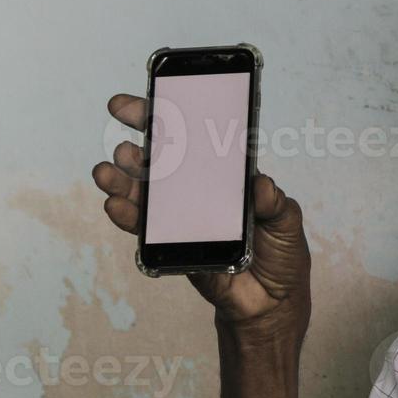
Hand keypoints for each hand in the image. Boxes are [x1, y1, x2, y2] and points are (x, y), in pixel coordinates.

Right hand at [92, 94, 311, 334]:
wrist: (273, 302)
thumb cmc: (282, 252)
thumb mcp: (287, 220)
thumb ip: (275, 202)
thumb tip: (260, 185)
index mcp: (224, 175)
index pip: (195, 138)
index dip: (173, 116)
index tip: (151, 96)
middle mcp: (196, 191)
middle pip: (160, 159)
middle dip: (138, 134)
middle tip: (119, 117)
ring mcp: (180, 218)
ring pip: (144, 192)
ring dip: (123, 177)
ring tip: (109, 169)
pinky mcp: (172, 247)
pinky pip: (144, 230)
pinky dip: (128, 216)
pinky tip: (116, 205)